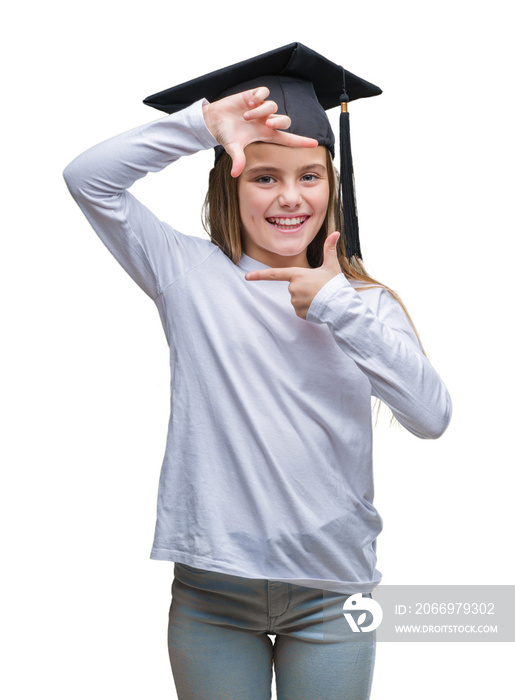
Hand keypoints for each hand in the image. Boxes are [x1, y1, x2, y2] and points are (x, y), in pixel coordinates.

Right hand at [203, 87, 317, 176]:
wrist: (214, 120)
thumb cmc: (226, 135)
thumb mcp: (232, 148)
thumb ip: (238, 159)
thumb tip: (235, 174)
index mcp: (265, 135)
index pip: (288, 138)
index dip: (301, 141)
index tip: (315, 144)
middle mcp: (266, 121)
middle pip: (285, 120)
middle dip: (279, 122)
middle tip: (266, 124)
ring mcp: (261, 108)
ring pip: (272, 106)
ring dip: (260, 111)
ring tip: (246, 116)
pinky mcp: (253, 95)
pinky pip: (264, 92)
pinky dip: (259, 96)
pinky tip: (249, 102)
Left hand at [244, 232, 341, 318]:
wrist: (340, 305)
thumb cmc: (335, 284)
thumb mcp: (331, 265)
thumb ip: (329, 249)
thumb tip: (335, 232)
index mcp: (297, 275)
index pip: (274, 274)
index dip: (259, 275)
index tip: (246, 277)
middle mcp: (293, 288)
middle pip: (293, 287)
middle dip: (303, 288)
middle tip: (318, 289)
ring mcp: (294, 301)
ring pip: (296, 299)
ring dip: (306, 299)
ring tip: (319, 298)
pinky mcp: (298, 312)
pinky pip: (300, 310)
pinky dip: (307, 309)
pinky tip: (317, 306)